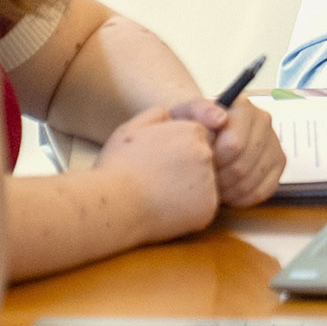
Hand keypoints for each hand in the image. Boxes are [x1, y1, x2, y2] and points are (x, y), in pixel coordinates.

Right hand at [94, 106, 219, 240]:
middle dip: (187, 169)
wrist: (115, 205)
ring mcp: (210, 181)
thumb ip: (156, 115)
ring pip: (205, 184)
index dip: (178, 151)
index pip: (198, 138)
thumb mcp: (132, 128)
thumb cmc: (118, 167)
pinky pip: (204, 206)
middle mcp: (206, 153)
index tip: (160, 162)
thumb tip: (171, 115)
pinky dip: (190, 210)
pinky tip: (168, 209)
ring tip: (161, 194)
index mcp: (191, 131)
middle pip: (204, 160)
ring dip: (190, 189)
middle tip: (159, 179)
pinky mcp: (209, 207)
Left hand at [170, 96, 287, 207]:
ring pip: (253, 180)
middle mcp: (263, 121)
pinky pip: (264, 190)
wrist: (204, 133)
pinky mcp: (279, 162)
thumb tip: (221, 119)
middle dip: (219, 177)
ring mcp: (274, 142)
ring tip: (214, 185)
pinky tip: (229, 191)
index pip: (235, 145)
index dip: (215, 160)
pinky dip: (243, 197)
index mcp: (243, 107)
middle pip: (243, 166)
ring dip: (229, 190)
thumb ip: (199, 110)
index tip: (202, 161)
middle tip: (205, 177)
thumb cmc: (193, 125)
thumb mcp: (185, 113)